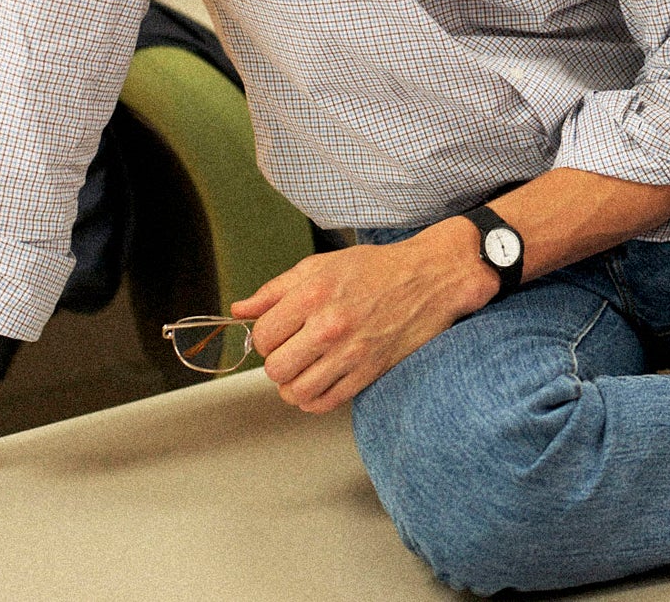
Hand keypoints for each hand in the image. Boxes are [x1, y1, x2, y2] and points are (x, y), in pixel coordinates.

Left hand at [232, 221, 495, 414]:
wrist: (430, 278)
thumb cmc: (377, 269)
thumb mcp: (321, 265)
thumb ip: (275, 290)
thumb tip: (240, 310)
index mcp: (313, 293)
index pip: (262, 336)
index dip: (265, 337)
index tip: (278, 333)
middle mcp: (330, 325)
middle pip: (275, 368)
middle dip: (277, 361)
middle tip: (291, 350)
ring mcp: (351, 352)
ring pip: (296, 391)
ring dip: (293, 385)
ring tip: (302, 370)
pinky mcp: (369, 372)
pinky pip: (325, 402)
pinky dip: (314, 399)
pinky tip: (319, 382)